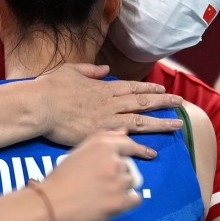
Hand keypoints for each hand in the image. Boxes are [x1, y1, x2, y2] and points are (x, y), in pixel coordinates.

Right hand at [32, 63, 183, 144]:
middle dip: (164, 102)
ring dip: (161, 122)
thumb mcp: (72, 70)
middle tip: (180, 103)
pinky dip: (139, 147)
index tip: (163, 90)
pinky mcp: (99, 135)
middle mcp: (110, 102)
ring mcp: (106, 119)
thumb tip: (105, 69)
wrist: (39, 106)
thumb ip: (91, 70)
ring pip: (140, 120)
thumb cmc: (50, 88)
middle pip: (142, 101)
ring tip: (177, 125)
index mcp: (103, 87)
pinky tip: (152, 152)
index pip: (132, 87)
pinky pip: (125, 141)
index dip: (149, 89)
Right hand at [40, 131, 145, 220]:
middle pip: (129, 166)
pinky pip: (135, 199)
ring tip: (103, 194)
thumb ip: (103, 139)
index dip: (134, 151)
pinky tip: (113, 203)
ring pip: (132, 182)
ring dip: (122, 188)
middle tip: (102, 184)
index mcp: (103, 146)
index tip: (143, 155)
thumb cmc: (60, 177)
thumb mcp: (79, 151)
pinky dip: (127, 201)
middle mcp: (113, 161)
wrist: (48, 204)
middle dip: (119, 174)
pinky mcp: (119, 202)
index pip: (128, 145)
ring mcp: (118, 182)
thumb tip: (124, 131)